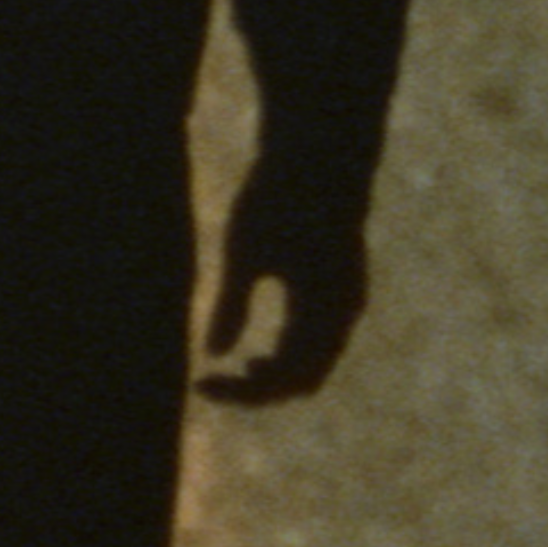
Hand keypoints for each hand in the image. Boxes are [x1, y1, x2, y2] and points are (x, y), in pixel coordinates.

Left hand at [196, 189, 367, 405]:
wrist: (319, 154)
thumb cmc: (277, 197)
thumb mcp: (244, 252)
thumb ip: (231, 305)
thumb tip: (214, 355)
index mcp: (323, 307)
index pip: (287, 376)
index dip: (243, 392)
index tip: (200, 384)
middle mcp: (344, 312)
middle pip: (307, 378)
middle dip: (261, 391)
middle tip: (212, 386)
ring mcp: (347, 301)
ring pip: (317, 363)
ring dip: (278, 377)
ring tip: (236, 374)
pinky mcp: (341, 289)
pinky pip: (320, 344)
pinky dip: (290, 358)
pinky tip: (258, 353)